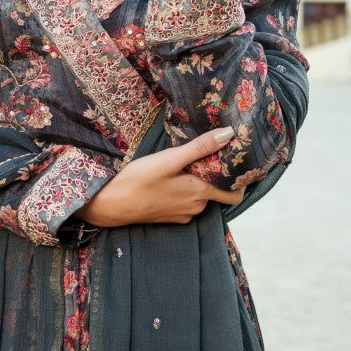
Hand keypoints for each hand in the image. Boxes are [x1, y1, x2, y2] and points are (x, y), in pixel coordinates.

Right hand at [80, 128, 244, 228]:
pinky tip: (172, 178)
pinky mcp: (170, 216)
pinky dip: (185, 190)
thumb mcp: (169, 159)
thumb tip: (229, 134)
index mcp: (200, 193)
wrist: (110, 204)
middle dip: (214, 175)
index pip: (234, 195)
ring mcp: (182, 214)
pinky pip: (186, 203)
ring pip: (200, 196)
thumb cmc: (139, 180)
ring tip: (187, 162)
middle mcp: (196, 208)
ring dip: (198, 182)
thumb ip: (200, 147)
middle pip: (216, 192)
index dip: (240, 180)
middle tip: (208, 154)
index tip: (238, 163)